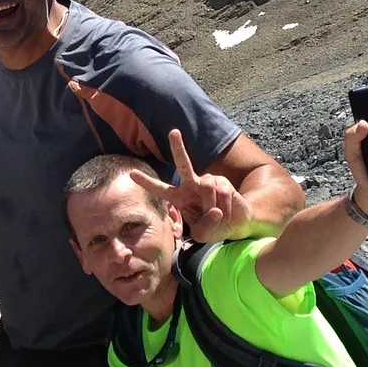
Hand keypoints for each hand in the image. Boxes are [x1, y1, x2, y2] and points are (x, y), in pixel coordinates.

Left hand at [129, 128, 254, 242]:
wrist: (236, 223)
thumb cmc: (213, 227)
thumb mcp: (203, 234)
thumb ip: (204, 227)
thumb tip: (214, 209)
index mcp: (179, 197)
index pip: (161, 189)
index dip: (147, 182)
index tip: (131, 173)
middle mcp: (191, 185)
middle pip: (183, 164)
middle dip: (178, 147)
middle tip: (173, 132)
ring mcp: (207, 181)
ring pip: (207, 189)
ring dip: (213, 206)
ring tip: (217, 214)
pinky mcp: (222, 182)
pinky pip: (222, 193)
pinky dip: (225, 206)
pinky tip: (227, 209)